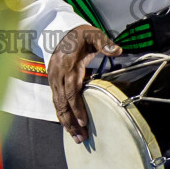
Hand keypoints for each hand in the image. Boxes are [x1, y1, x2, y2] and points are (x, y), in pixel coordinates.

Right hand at [47, 25, 119, 142]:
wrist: (59, 30)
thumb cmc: (79, 35)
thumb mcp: (93, 34)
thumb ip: (104, 43)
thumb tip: (117, 50)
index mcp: (69, 66)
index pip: (72, 91)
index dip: (77, 107)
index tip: (84, 122)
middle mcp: (58, 75)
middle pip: (63, 103)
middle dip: (71, 122)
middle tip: (81, 138)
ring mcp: (53, 79)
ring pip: (57, 105)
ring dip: (65, 122)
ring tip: (76, 137)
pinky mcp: (52, 82)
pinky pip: (55, 101)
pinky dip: (61, 115)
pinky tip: (67, 126)